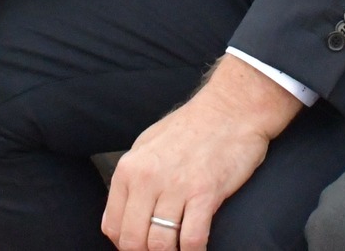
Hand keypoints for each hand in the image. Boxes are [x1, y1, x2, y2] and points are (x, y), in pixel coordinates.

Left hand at [101, 56, 302, 250]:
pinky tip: (197, 248)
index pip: (112, 226)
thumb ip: (131, 179)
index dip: (126, 243)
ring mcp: (176, 187)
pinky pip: (192, 240)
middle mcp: (147, 179)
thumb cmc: (192, 126)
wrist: (232, 108)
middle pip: (132, 241)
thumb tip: (118, 216)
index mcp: (129, 168)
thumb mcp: (148, 145)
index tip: (142, 244)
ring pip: (159, 246)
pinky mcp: (205, 193)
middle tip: (162, 248)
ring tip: (179, 248)